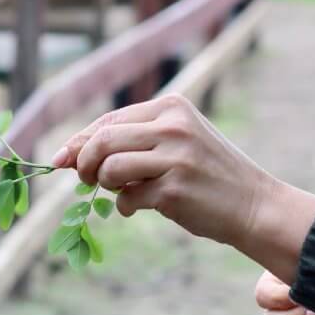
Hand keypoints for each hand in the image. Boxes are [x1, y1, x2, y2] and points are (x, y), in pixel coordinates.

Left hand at [51, 95, 314, 279]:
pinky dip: (127, 207)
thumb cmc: (208, 175)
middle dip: (84, 163)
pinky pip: (128, 199)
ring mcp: (175, 157)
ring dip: (107, 186)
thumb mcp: (176, 143)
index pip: (110, 119)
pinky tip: (142, 207)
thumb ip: (132, 142)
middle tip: (85, 180)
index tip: (59, 159)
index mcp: (172, 107)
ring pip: (110, 168)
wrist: (254, 206)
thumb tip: (71, 155)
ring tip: (123, 192)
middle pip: (103, 140)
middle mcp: (173, 126)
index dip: (80, 141)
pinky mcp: (174, 189)